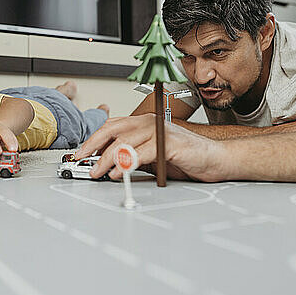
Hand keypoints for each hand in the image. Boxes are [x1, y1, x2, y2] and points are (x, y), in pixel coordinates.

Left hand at [75, 114, 228, 181]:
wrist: (215, 159)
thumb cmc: (184, 157)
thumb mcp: (151, 155)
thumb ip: (131, 155)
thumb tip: (106, 163)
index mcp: (143, 122)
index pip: (111, 126)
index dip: (93, 138)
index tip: (80, 153)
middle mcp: (149, 122)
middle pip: (112, 130)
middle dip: (92, 145)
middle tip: (80, 160)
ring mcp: (159, 130)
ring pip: (124, 142)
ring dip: (106, 158)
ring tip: (96, 172)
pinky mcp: (169, 143)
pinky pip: (141, 153)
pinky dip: (126, 163)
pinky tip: (118, 172)